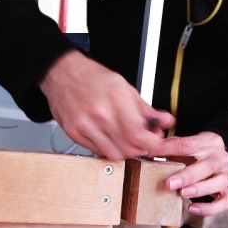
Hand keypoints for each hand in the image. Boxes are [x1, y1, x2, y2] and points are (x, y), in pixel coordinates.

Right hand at [39, 50, 175, 159]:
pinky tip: (110, 137)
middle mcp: (100, 113)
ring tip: (126, 139)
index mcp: (116, 97)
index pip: (138, 134)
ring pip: (114, 154)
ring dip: (125, 151)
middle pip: (129, 148)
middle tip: (143, 141)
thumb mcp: (124, 87)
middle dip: (141, 148)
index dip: (152, 143)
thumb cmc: (92, 78)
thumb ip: (146, 109)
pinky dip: (108, 149)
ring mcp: (85, 125)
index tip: (155, 141)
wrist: (62, 73)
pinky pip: (98, 152)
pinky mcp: (74, 133)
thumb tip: (165, 120)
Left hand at [160, 131, 227, 215]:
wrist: (218, 158)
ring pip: (218, 183)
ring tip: (182, 194)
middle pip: (207, 166)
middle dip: (187, 176)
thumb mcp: (186, 145)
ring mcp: (226, 175)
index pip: (188, 144)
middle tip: (169, 184)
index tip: (152, 156)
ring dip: (199, 189)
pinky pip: (223, 202)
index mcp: (209, 141)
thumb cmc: (196, 154)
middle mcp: (221, 157)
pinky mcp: (227, 191)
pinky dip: (209, 208)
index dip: (169, 150)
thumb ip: (170, 146)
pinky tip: (192, 209)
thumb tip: (147, 149)